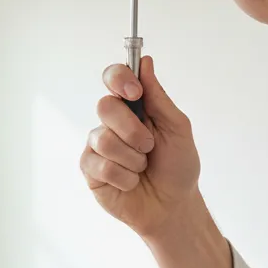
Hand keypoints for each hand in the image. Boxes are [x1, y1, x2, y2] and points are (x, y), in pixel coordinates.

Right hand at [80, 56, 200, 239]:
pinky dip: (124, 176)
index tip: (135, 92)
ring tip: (142, 168)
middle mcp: (111, 121)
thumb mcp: (177, 128)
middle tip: (149, 146)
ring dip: (132, 158)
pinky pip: (101, 165)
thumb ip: (159, 97)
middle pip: (105, 106)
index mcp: (133, 106)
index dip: (119, 78)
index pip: (113, 77)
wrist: (173, 205)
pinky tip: (131, 182)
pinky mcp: (90, 169)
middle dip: (133, 130)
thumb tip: (145, 62)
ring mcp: (98, 145)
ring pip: (104, 139)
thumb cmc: (177, 166)